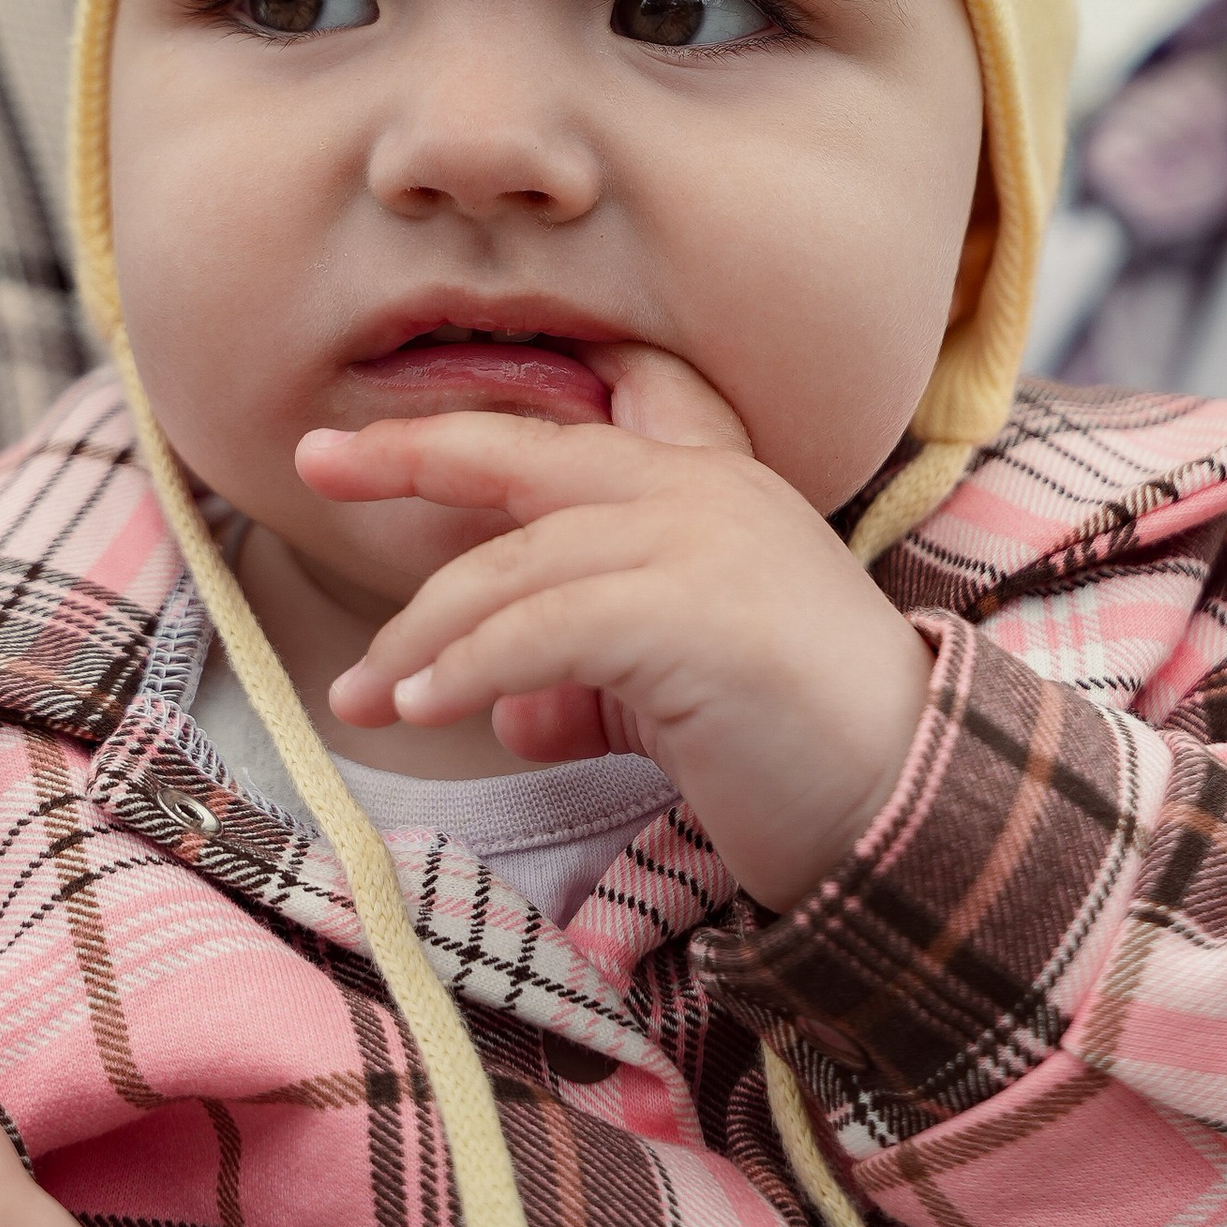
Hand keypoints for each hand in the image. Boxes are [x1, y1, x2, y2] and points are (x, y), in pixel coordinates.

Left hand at [299, 351, 930, 911]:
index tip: (376, 431)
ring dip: (422, 633)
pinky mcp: (691, 615)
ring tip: (364, 694)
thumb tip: (507, 711)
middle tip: (316, 462)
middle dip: (408, 454)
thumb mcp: (674, 693)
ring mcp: (702, 542)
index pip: (575, 426)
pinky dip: (466, 667)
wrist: (910, 805)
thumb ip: (590, 678)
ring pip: (515, 563)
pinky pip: (542, 629)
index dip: (473, 422)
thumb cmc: (799, 750)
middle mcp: (704, 492)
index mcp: (710, 486)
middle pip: (524, 452)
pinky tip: (420, 707)